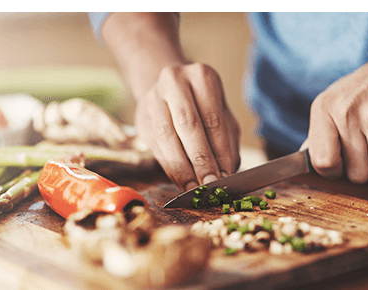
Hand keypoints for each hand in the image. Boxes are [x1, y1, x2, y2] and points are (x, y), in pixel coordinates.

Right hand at [135, 63, 240, 190]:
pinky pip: (154, 145)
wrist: (170, 90)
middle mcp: (175, 81)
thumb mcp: (222, 118)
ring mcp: (154, 97)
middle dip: (200, 159)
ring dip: (181, 166)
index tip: (225, 176)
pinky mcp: (141, 116)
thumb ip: (227, 144)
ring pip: (167, 136)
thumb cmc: (203, 107)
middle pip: (188, 125)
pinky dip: (168, 166)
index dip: (219, 151)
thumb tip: (226, 174)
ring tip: (193, 187)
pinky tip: (180, 180)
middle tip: (209, 184)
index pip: (213, 120)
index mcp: (202, 77)